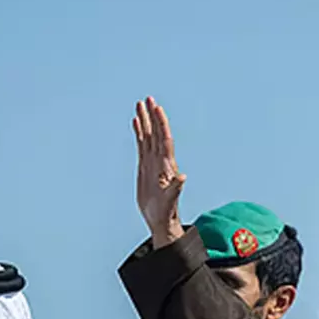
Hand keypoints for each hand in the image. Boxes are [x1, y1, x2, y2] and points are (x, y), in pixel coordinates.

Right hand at [133, 96, 186, 246]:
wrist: (161, 219)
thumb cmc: (167, 211)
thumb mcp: (170, 200)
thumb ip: (175, 188)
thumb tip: (183, 178)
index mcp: (166, 165)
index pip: (164, 139)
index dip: (161, 124)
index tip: (157, 109)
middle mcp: (160, 160)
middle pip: (156, 133)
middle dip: (152, 116)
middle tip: (148, 99)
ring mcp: (152, 162)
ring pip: (148, 136)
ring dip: (145, 120)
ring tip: (140, 105)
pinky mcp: (145, 166)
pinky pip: (141, 145)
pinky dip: (139, 132)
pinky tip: (135, 122)